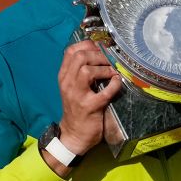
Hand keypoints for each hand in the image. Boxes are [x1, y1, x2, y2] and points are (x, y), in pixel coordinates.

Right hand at [57, 40, 121, 154]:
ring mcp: (77, 95)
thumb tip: (98, 52)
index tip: (100, 48)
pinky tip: (117, 82)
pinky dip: (114, 84)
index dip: (87, 45)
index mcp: (64, 76)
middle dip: (98, 55)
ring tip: (112, 72)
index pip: (70, 51)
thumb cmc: (76, 108)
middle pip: (80, 57)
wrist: (73, 134)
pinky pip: (105, 92)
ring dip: (105, 68)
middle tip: (109, 60)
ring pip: (87, 70)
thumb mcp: (73, 86)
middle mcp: (67, 83)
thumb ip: (79, 71)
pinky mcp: (90, 107)